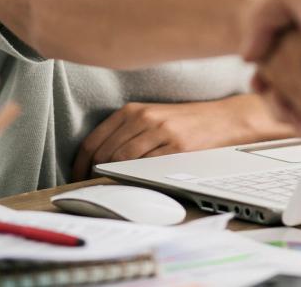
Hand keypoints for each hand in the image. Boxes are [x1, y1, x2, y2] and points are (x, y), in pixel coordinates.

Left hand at [71, 94, 292, 180]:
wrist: (223, 119)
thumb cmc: (186, 121)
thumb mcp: (152, 117)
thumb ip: (126, 132)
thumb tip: (97, 160)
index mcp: (133, 110)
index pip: (94, 141)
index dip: (80, 165)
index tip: (77, 178)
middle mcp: (144, 117)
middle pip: (104, 154)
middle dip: (94, 176)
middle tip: (93, 189)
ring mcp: (160, 132)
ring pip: (122, 162)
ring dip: (113, 179)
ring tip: (111, 189)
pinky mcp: (177, 147)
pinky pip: (147, 168)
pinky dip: (135, 179)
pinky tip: (134, 184)